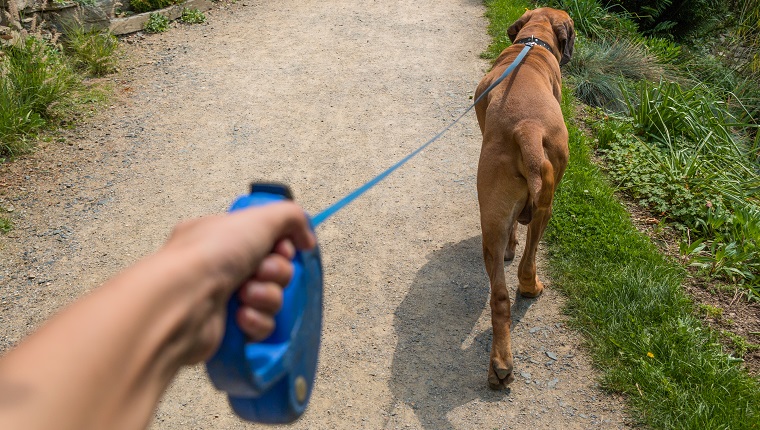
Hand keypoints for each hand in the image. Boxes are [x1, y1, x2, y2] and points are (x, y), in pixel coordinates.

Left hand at [161, 201, 315, 361]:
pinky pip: (262, 327)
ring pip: (272, 301)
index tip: (282, 250)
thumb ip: (292, 218)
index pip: (270, 242)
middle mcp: (222, 266)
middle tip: (259, 273)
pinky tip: (240, 317)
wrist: (184, 301)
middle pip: (276, 272)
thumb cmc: (215, 254)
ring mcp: (223, 300)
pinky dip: (255, 321)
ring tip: (244, 297)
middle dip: (275, 273)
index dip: (283, 248)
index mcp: (224, 237)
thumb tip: (307, 239)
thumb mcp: (260, 218)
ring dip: (265, 297)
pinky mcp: (228, 331)